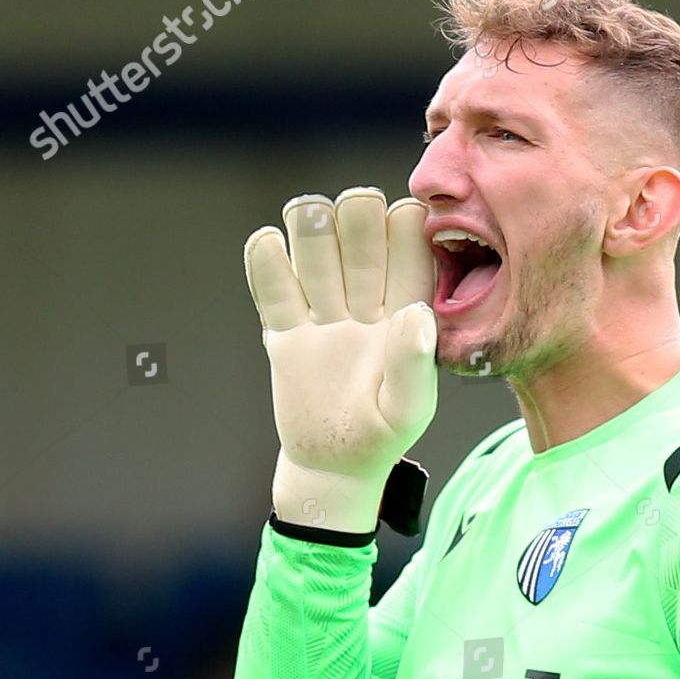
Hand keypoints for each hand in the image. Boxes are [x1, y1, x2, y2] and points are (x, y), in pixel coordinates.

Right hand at [244, 188, 437, 532]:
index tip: (401, 223)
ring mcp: (323, 313)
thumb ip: (414, 364)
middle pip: (360, 236)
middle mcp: (365, 302)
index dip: (404, 226)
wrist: (334, 467)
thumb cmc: (381, 439)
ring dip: (312, 225)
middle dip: (356, 215)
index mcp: (406, 310)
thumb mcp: (408, 411)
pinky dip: (265, 260)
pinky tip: (267, 244)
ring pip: (316, 250)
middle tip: (353, 211)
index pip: (409, 249)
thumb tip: (414, 313)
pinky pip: (272, 286)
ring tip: (308, 216)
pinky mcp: (284, 330)